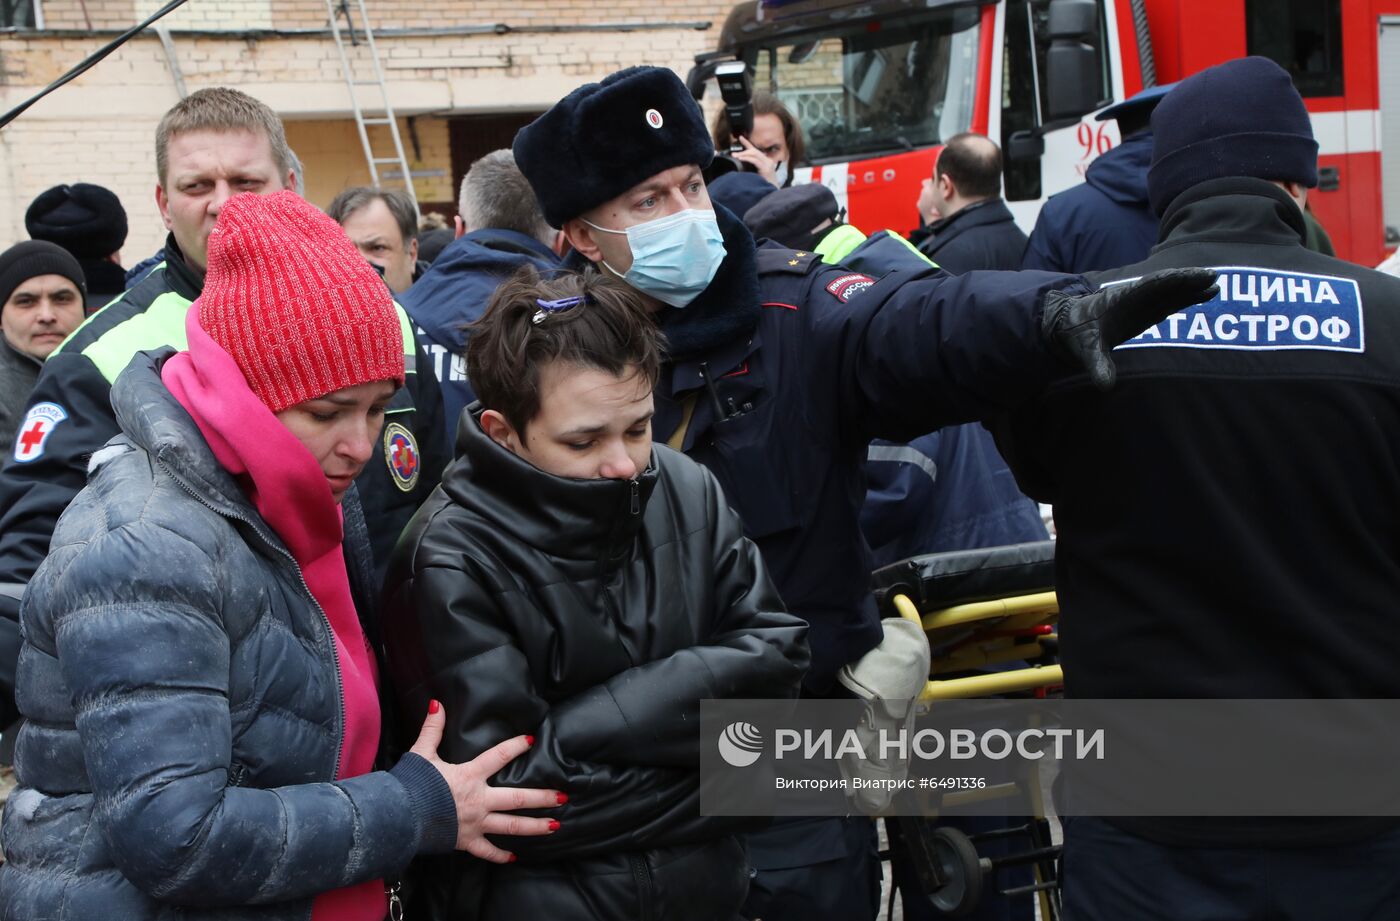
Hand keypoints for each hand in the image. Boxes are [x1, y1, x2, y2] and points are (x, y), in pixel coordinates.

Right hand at [410, 701, 563, 861]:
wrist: (397, 817)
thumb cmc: (410, 785)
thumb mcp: (422, 753)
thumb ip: (433, 729)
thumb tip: (436, 704)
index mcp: (470, 776)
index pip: (499, 756)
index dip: (516, 747)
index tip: (532, 741)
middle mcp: (479, 800)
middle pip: (517, 798)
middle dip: (543, 797)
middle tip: (563, 797)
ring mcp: (475, 823)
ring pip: (511, 826)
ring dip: (534, 826)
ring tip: (554, 825)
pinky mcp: (466, 842)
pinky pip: (487, 851)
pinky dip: (500, 855)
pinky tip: (514, 857)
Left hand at [732, 135, 779, 186]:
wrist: (772, 194)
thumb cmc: (764, 186)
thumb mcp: (757, 176)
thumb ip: (751, 170)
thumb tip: (740, 166)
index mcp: (766, 162)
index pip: (755, 150)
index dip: (747, 143)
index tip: (740, 138)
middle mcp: (768, 161)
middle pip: (754, 151)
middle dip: (743, 150)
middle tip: (733, 154)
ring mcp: (768, 164)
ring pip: (754, 154)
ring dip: (743, 154)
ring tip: (735, 156)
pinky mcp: (766, 169)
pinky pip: (755, 161)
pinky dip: (747, 159)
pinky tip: (741, 159)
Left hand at [1042, 268, 1219, 389]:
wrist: (1070, 325)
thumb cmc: (1078, 334)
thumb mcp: (1086, 350)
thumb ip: (1097, 365)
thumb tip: (1105, 386)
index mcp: (1121, 299)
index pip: (1149, 287)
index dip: (1169, 282)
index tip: (1187, 277)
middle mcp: (1136, 296)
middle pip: (1165, 285)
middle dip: (1186, 281)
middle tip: (1211, 277)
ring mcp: (1143, 302)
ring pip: (1171, 291)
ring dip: (1192, 288)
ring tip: (1215, 285)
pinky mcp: (1148, 310)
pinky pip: (1171, 300)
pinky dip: (1188, 297)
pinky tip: (1207, 294)